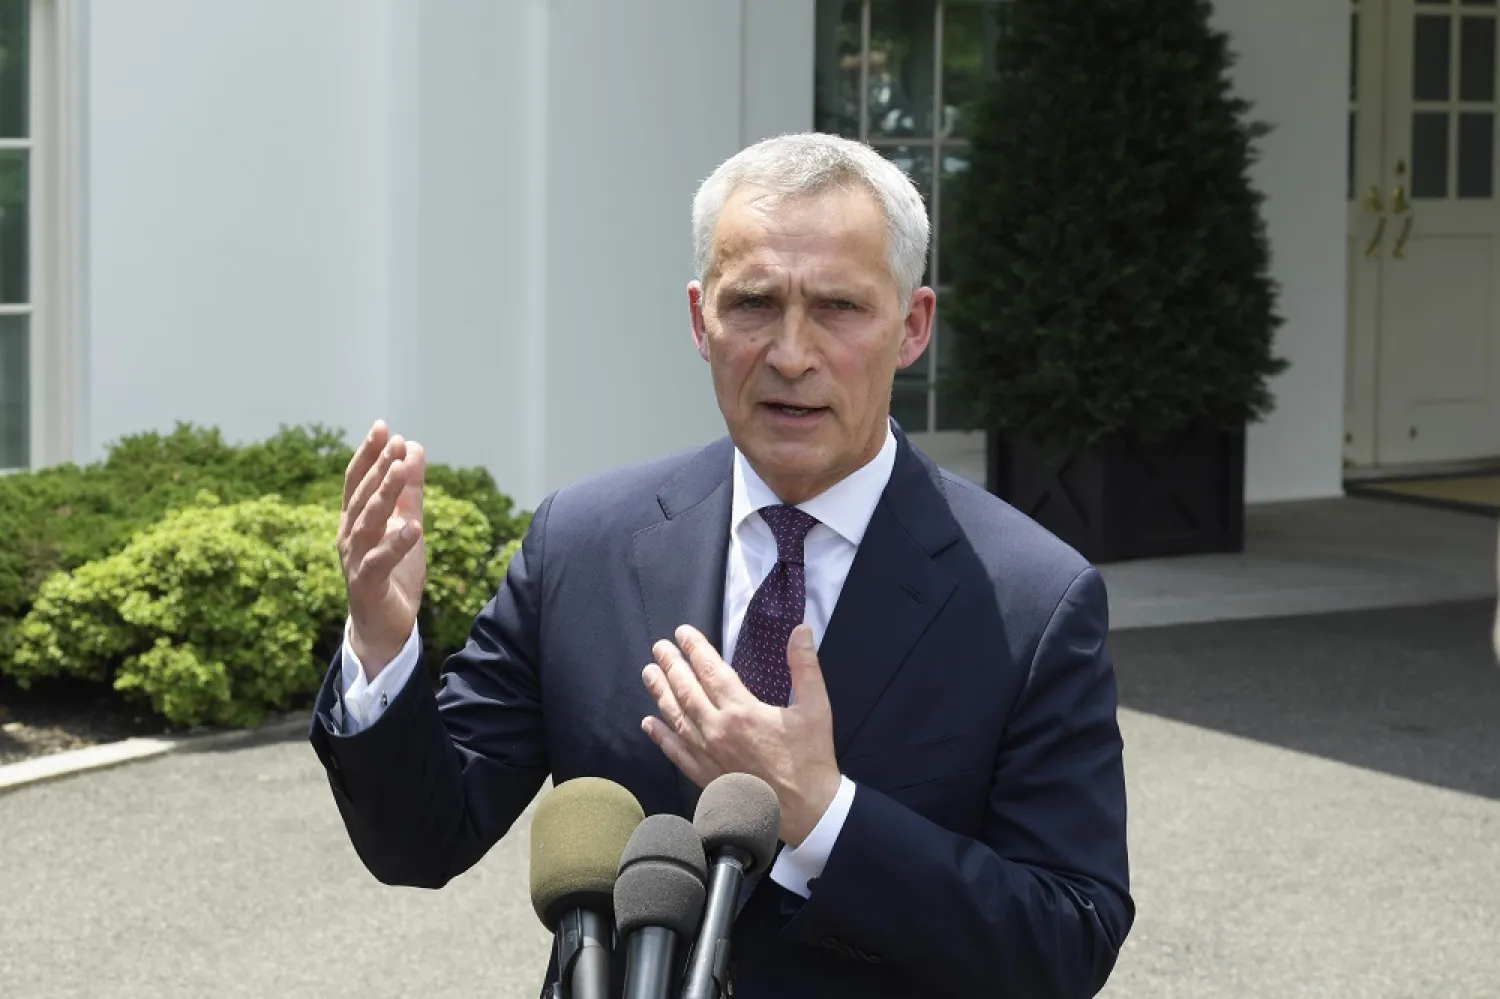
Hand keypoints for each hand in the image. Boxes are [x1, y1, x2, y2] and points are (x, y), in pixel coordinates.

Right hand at [337, 420, 426, 677]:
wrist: (385, 626)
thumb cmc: (393, 573)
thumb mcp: (406, 525)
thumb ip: (410, 491)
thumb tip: (414, 448)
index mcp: (355, 520)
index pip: (358, 481)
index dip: (368, 454)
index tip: (383, 428)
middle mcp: (349, 536)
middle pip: (362, 496)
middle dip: (378, 468)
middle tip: (395, 442)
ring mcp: (354, 560)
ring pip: (368, 523)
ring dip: (384, 495)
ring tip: (401, 470)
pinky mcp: (366, 584)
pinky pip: (379, 560)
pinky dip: (395, 544)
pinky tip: (413, 528)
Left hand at [641, 623, 840, 846]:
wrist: (807, 811)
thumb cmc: (811, 758)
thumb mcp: (816, 707)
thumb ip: (805, 665)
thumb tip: (800, 629)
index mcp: (742, 710)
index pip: (710, 670)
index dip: (694, 648)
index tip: (682, 633)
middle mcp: (718, 730)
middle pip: (686, 690)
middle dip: (671, 665)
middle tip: (659, 647)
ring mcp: (708, 755)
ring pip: (676, 718)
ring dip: (660, 693)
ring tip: (648, 673)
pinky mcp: (706, 776)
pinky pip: (676, 753)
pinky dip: (660, 736)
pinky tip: (648, 723)